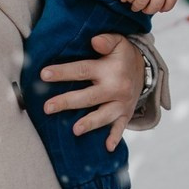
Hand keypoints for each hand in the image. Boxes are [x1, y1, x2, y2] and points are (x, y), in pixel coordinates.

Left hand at [41, 32, 143, 151]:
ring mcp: (122, 103)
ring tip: (75, 130)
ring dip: (90, 123)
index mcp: (109, 70)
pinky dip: (115, 137)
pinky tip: (107, 147)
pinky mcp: (126, 114)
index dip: (63, 72)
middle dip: (67, 102)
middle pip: (89, 97)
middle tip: (48, 107)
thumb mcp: (119, 42)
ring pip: (104, 115)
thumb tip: (94, 40)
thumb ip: (106, 40)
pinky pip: (121, 127)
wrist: (145, 71)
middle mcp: (116, 88)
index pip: (83, 70)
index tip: (44, 74)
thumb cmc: (123, 55)